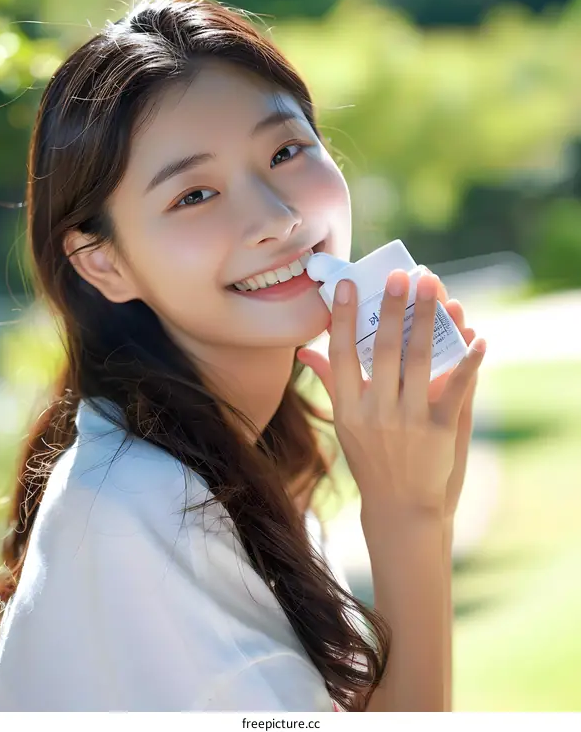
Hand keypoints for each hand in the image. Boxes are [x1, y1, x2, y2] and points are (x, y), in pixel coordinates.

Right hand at [297, 270, 485, 519]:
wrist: (400, 508)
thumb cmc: (370, 460)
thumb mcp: (344, 424)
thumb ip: (330, 383)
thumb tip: (305, 350)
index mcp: (348, 408)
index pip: (341, 354)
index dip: (342, 317)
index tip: (348, 284)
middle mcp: (375, 411)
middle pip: (383, 350)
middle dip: (392, 309)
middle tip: (401, 275)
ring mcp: (408, 421)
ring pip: (419, 360)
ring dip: (428, 320)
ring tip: (433, 287)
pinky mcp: (440, 431)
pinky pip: (456, 389)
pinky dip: (469, 362)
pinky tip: (478, 337)